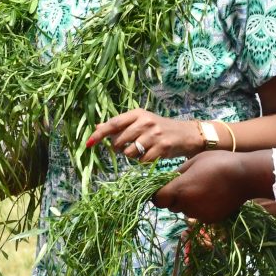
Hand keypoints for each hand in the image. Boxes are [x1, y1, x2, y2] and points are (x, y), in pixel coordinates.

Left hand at [86, 108, 202, 162]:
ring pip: (129, 153)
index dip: (99, 134)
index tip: (88, 143)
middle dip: (118, 148)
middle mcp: (145, 122)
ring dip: (131, 156)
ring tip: (141, 150)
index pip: (113, 123)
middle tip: (127, 147)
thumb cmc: (160, 128)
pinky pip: (142, 161)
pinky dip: (143, 161)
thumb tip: (97, 126)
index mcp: (138, 113)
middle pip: (118, 141)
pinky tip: (150, 155)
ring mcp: (154, 135)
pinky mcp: (162, 148)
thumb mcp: (141, 121)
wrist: (186, 134)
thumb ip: (121, 124)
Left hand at [153, 151, 272, 222]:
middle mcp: (187, 205)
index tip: (163, 188)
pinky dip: (201, 207)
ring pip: (186, 210)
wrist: (245, 176)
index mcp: (180, 189)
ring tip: (203, 188)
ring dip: (188, 202)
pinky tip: (213, 196)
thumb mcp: (195, 160)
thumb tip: (170, 180)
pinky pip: (199, 214)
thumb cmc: (219, 162)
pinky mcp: (211, 219)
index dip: (158, 194)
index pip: (157, 199)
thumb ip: (179, 173)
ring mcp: (199, 214)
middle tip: (187, 184)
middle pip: (171, 206)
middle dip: (175, 197)